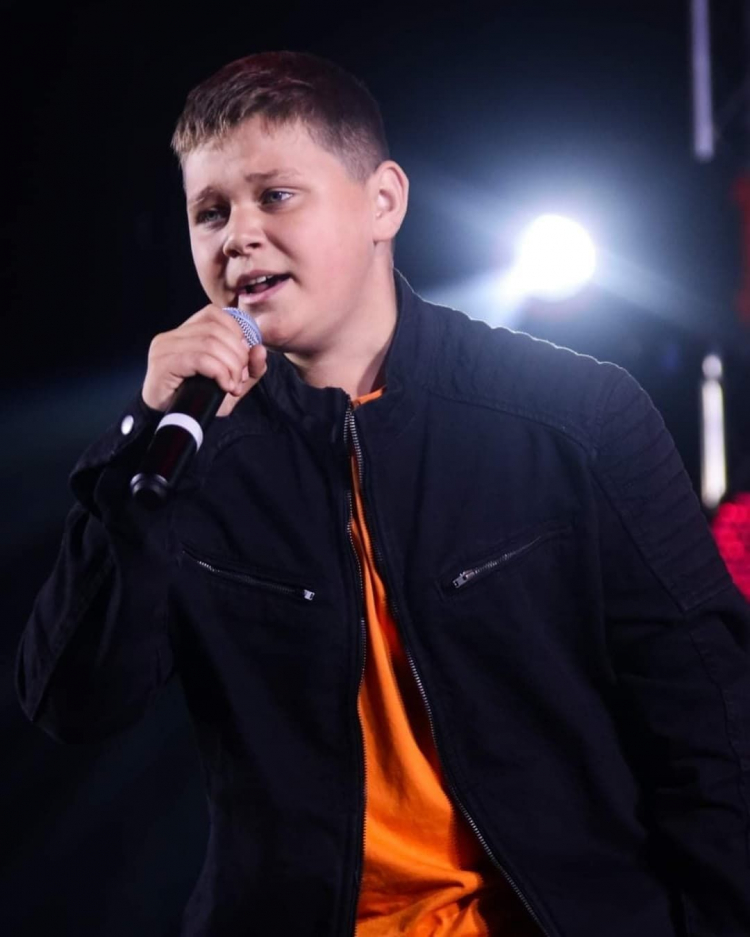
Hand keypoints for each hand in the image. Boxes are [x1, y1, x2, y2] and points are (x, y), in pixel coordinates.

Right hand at [141, 304, 266, 416]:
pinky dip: (219, 372)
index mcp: (185, 333)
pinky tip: (225, 386)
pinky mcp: (163, 364)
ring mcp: (165, 348)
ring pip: (210, 343)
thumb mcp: (230, 383)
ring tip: (233, 385)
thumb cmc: (198, 401)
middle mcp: (171, 336)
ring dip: (231, 366)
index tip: (243, 359)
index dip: (236, 333)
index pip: (215, 314)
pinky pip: (200, 359)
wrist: (169, 423)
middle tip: (240, 378)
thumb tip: (260, 349)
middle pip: (216, 330)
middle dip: (238, 354)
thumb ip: (248, 368)